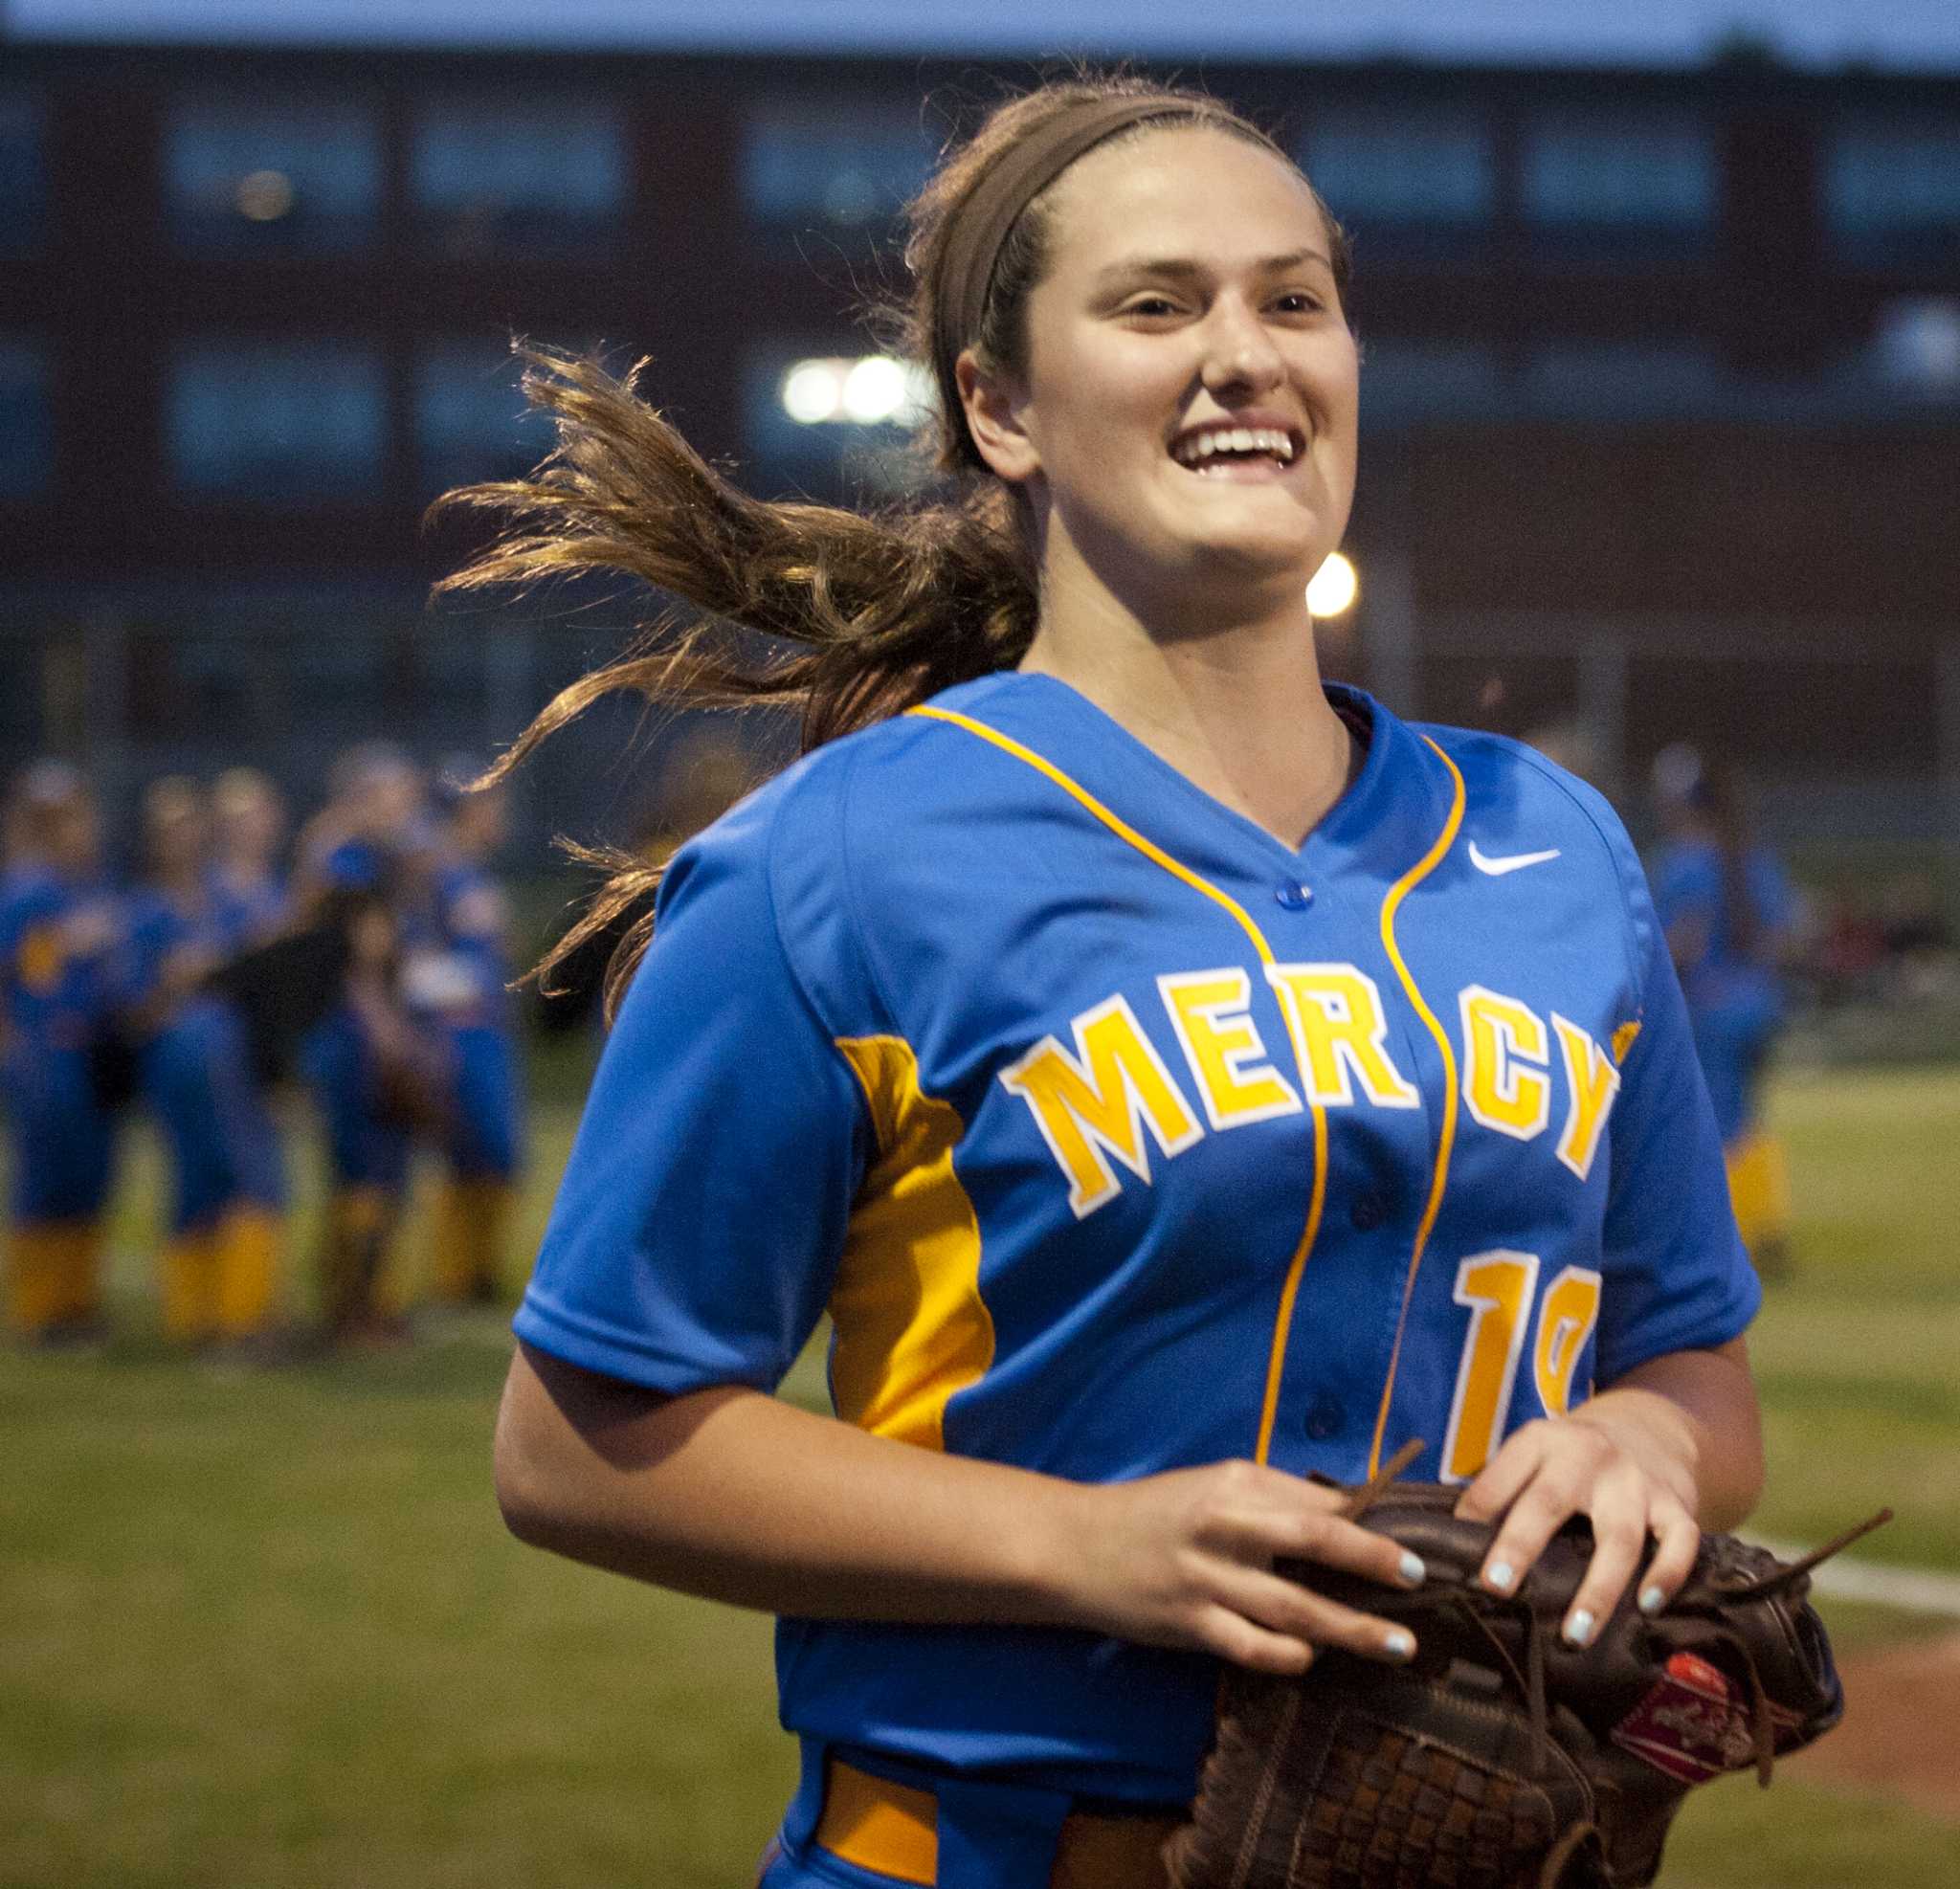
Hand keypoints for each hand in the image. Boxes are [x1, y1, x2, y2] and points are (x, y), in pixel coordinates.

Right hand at [1058, 1460, 1427, 1674]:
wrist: (1076, 1545)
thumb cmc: (1156, 1512)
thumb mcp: (1213, 1487)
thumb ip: (1272, 1500)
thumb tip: (1348, 1516)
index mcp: (1236, 1484)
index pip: (1317, 1500)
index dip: (1370, 1523)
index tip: (1412, 1543)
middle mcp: (1225, 1525)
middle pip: (1316, 1541)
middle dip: (1374, 1563)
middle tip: (1419, 1581)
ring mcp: (1207, 1578)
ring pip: (1296, 1609)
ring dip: (1353, 1629)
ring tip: (1398, 1645)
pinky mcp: (1190, 1624)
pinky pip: (1256, 1649)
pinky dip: (1293, 1658)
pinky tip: (1316, 1661)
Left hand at [1454, 1410, 1700, 1648]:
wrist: (1647, 1428)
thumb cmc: (1573, 1458)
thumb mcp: (1535, 1453)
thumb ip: (1503, 1489)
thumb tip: (1453, 1546)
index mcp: (1541, 1441)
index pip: (1500, 1478)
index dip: (1475, 1513)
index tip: (1455, 1555)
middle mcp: (1587, 1456)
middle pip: (1550, 1502)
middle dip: (1521, 1544)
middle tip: (1497, 1587)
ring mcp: (1634, 1481)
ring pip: (1618, 1537)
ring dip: (1596, 1589)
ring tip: (1575, 1633)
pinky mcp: (1676, 1504)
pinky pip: (1679, 1542)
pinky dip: (1666, 1574)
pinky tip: (1647, 1606)